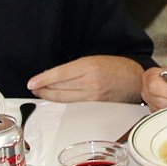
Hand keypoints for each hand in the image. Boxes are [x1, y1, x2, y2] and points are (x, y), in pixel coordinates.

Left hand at [26, 55, 143, 102]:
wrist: (135, 80)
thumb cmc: (116, 67)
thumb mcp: (94, 59)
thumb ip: (75, 67)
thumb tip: (53, 75)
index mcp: (89, 67)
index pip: (59, 74)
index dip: (43, 79)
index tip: (31, 82)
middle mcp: (90, 82)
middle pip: (59, 88)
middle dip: (43, 89)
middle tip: (33, 87)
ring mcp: (92, 96)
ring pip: (64, 98)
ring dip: (49, 96)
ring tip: (40, 93)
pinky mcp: (95, 106)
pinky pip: (73, 104)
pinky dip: (62, 101)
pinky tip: (56, 99)